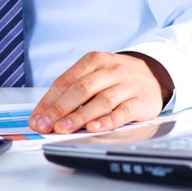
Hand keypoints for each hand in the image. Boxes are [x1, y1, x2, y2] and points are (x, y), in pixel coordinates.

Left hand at [28, 51, 173, 133]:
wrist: (155, 73)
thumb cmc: (117, 77)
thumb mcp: (96, 74)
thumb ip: (73, 90)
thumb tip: (47, 114)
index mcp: (93, 61)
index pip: (65, 81)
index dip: (48, 101)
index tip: (36, 118)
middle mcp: (110, 70)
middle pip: (81, 89)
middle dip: (59, 109)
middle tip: (45, 125)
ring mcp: (126, 85)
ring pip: (100, 101)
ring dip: (79, 116)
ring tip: (63, 129)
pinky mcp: (140, 101)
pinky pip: (122, 112)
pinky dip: (107, 121)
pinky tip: (93, 128)